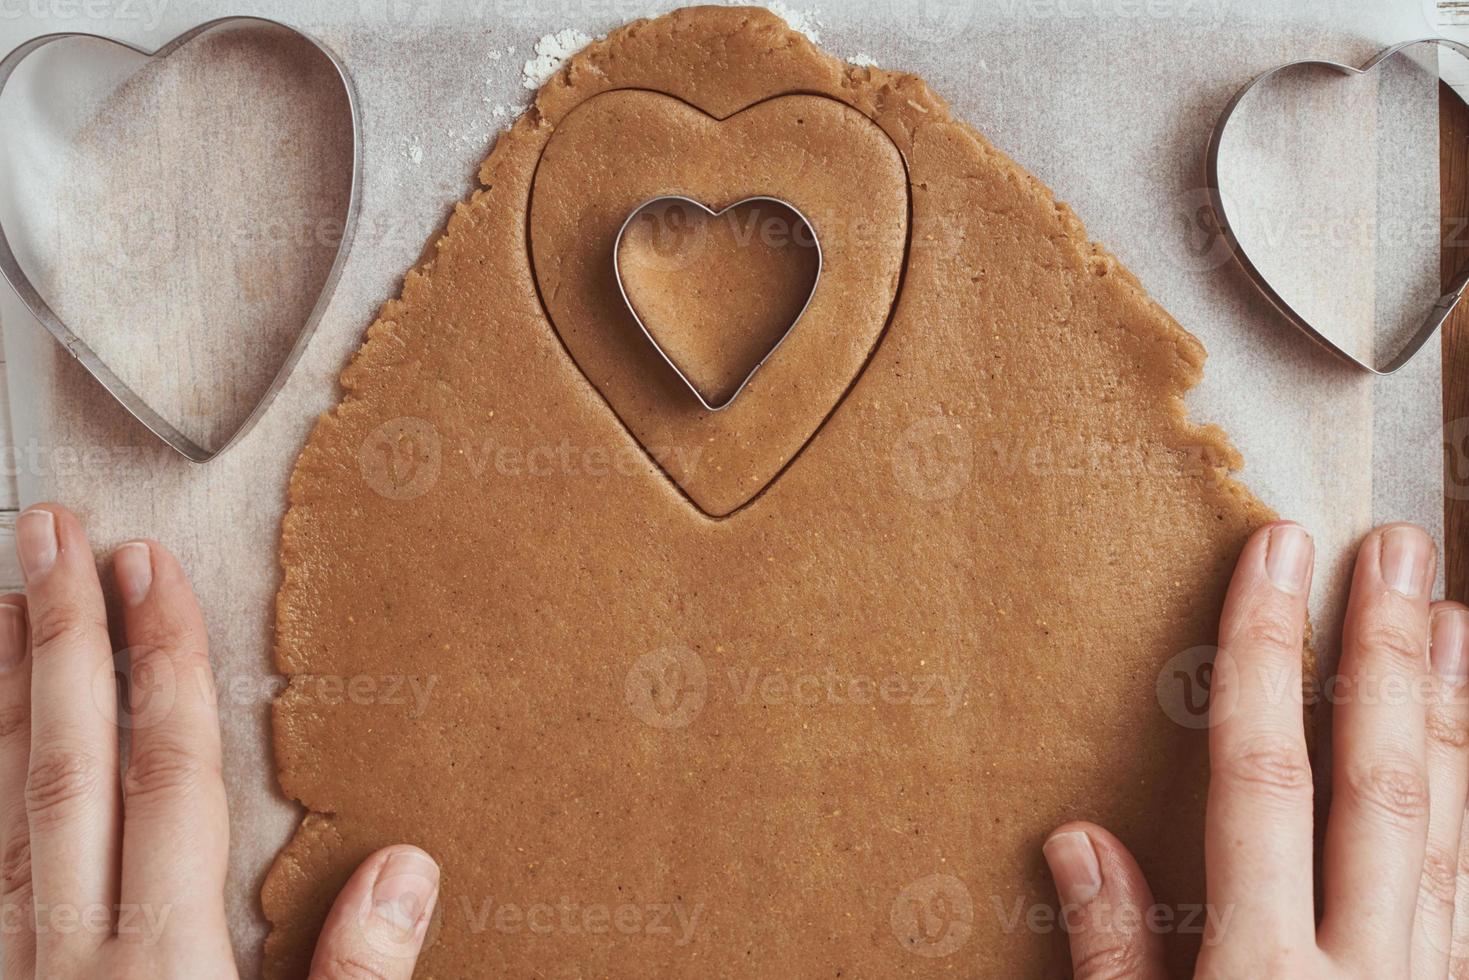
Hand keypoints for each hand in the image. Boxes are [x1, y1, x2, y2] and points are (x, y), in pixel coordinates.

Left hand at [0, 504, 439, 978]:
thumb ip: (356, 973)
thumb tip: (406, 868)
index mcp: (165, 961)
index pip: (169, 774)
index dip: (165, 664)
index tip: (151, 571)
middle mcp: (76, 956)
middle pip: (68, 769)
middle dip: (64, 640)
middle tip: (50, 534)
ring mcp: (24, 975)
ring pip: (9, 810)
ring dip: (8, 698)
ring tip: (8, 605)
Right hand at [1042, 521, 1468, 977]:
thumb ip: (1113, 953)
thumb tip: (1077, 840)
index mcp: (1263, 971)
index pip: (1260, 776)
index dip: (1265, 656)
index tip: (1276, 560)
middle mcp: (1362, 969)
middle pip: (1377, 784)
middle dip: (1386, 655)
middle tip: (1398, 550)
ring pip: (1448, 830)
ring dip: (1446, 716)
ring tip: (1453, 617)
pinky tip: (1461, 757)